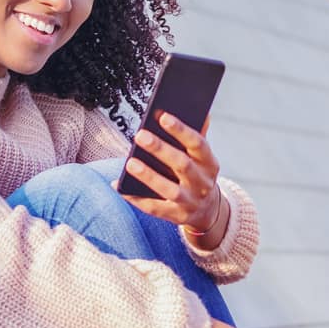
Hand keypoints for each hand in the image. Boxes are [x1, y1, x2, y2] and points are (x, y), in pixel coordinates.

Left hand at [111, 112, 226, 248]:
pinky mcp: (177, 216)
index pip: (198, 144)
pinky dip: (135, 198)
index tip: (163, 116)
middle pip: (182, 165)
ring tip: (130, 163)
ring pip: (169, 189)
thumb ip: (198, 135)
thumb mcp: (202, 157)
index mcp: (209, 163)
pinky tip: (118, 186)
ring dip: (149, 176)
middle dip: (161, 150)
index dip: (181, 130)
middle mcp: (203, 183)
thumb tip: (201, 110)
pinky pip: (154, 208)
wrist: (208, 211)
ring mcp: (191, 202)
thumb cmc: (198, 174)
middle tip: (140, 135)